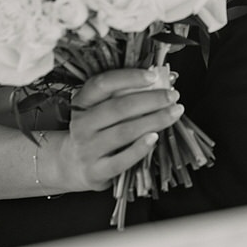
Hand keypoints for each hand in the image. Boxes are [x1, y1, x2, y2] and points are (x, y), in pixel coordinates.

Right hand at [55, 68, 183, 192]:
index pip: (103, 84)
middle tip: (172, 96)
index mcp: (82, 102)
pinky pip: (121, 160)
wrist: (72, 165)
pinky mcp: (96, 171)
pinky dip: (140, 148)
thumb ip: (125, 94)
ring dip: (153, 121)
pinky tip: (155, 138)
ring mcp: (87, 149)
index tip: (153, 75)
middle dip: (150, 100)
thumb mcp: (101, 109)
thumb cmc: (96, 131)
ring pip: (123, 132)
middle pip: (118, 108)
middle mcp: (82, 124)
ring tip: (173, 113)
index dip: (129, 77)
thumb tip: (164, 80)